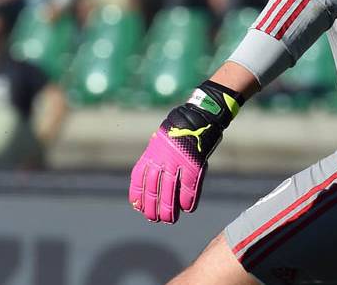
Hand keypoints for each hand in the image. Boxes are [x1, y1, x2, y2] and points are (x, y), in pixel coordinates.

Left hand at [128, 81, 242, 222]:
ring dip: (168, 208)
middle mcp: (161, 158)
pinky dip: (188, 199)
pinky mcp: (194, 163)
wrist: (199, 116)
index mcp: (151, 153)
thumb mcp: (160, 141)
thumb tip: (147, 178)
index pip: (139, 179)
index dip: (138, 196)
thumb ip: (154, 159)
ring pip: (169, 191)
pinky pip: (189, 186)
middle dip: (152, 207)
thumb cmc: (179, 130)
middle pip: (153, 189)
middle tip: (155, 219)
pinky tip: (187, 209)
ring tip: (169, 220)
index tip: (138, 208)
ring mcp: (177, 161)